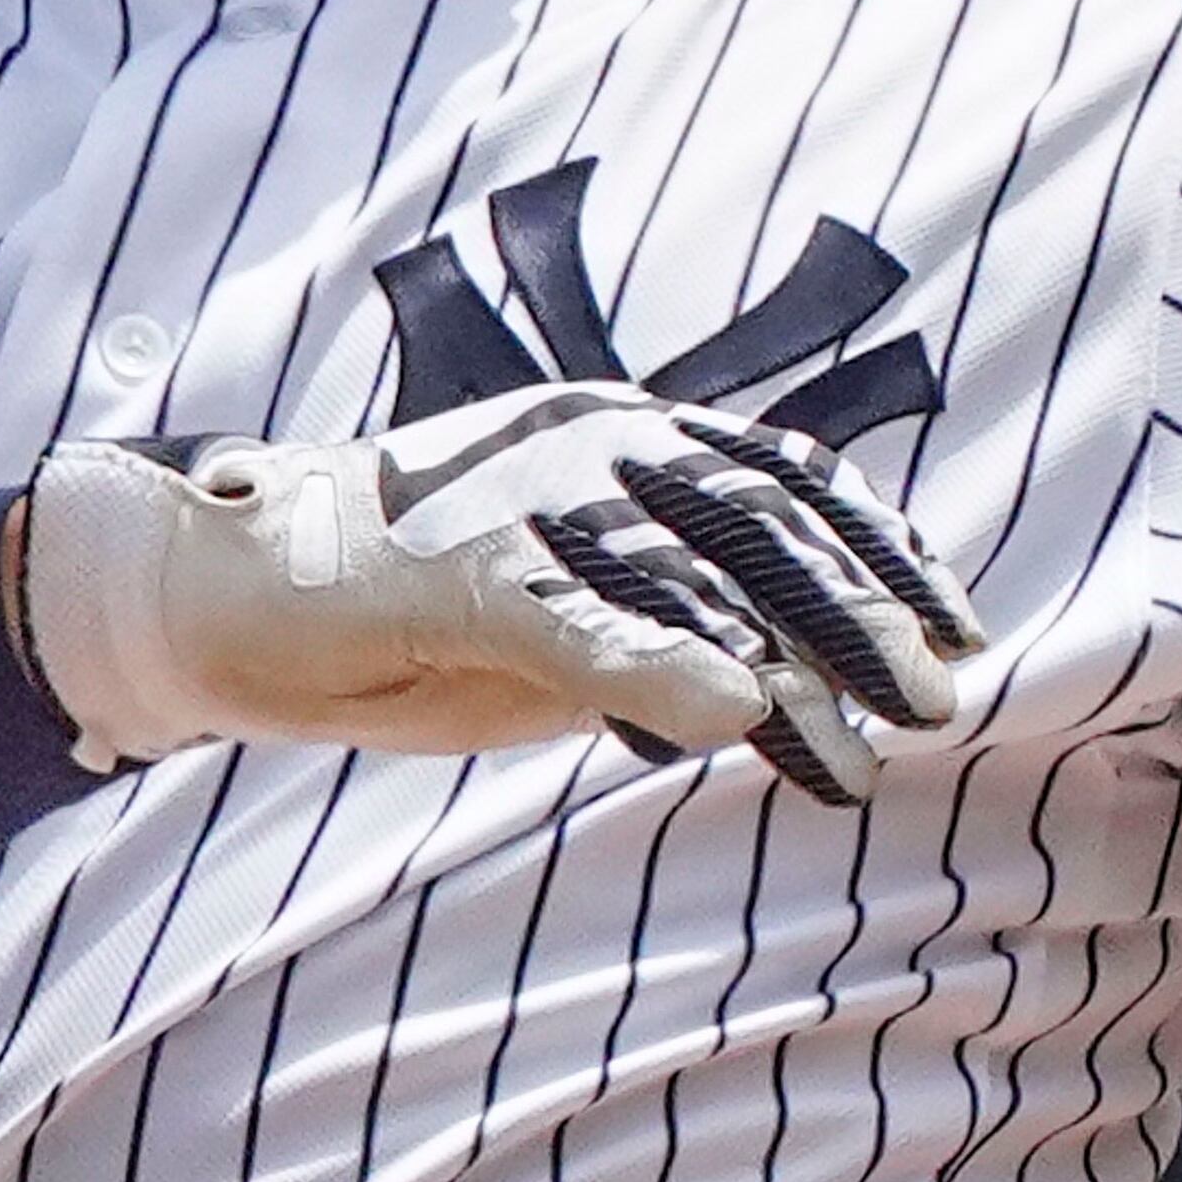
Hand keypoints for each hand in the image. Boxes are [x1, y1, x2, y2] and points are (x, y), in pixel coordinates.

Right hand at [14, 384, 985, 802]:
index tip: (961, 622)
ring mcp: (524, 508)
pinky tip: (738, 718)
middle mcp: (588, 451)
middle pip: (763, 528)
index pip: (784, 484)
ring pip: (692, 579)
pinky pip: (581, 623)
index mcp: (619, 442)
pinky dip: (664, 669)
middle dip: (865, 614)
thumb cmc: (400, 602)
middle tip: (945, 691)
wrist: (220, 583)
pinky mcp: (459, 572)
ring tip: (873, 740)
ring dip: (796, 663)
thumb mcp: (557, 614)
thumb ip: (658, 625)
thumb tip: (775, 677)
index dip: (880, 553)